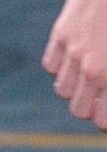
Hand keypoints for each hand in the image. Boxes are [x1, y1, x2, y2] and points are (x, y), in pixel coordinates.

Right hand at [43, 0, 106, 128]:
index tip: (106, 112)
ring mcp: (74, 49)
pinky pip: (50, 65)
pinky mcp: (62, 32)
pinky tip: (74, 59)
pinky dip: (60, 68)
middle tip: (99, 99)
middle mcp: (92, 67)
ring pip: (62, 90)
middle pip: (78, 109)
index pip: (102, 118)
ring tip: (86, 79)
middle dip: (89, 108)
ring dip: (73, 89)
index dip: (104, 119)